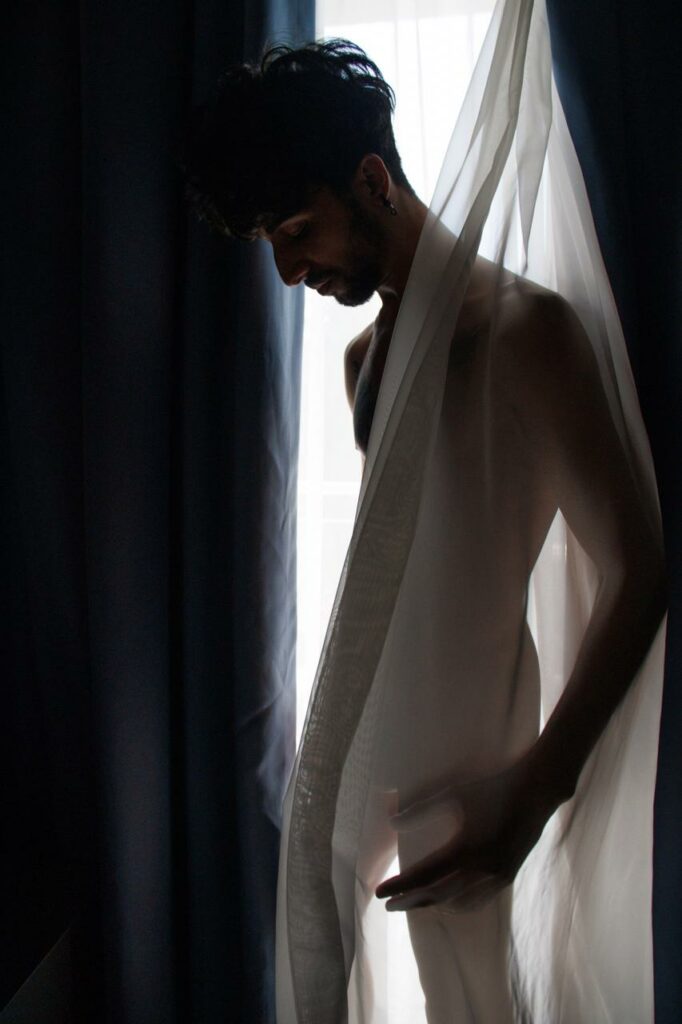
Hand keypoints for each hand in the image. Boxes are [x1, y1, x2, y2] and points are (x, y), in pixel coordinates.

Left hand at [374, 756, 553, 911]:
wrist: (535, 792)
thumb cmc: (491, 788)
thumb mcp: (453, 794)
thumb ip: (421, 809)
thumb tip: (391, 821)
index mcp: (464, 848)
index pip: (423, 876)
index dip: (399, 886)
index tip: (378, 893)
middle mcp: (480, 868)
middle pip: (436, 896)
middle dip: (410, 902)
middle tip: (387, 905)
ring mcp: (496, 876)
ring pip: (457, 904)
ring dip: (433, 905)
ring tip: (413, 901)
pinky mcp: (507, 877)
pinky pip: (477, 901)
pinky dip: (458, 905)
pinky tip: (447, 901)